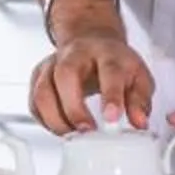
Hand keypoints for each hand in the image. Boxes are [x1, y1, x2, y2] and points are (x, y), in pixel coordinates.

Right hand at [31, 30, 155, 134]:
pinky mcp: (38, 76)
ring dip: (56, 119)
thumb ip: (140, 101)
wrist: (90, 39)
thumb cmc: (115, 62)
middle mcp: (76, 55)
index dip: (110, 95)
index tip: (112, 118)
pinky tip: (60, 127)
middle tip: (87, 131)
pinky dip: (44, 120)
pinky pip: (34, 102)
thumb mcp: (138, 76)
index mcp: (106, 53)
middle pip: (65, 75)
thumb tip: (139, 123)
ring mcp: (53, 64)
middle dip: (73, 108)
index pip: (109, 70)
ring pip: (42, 90)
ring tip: (73, 134)